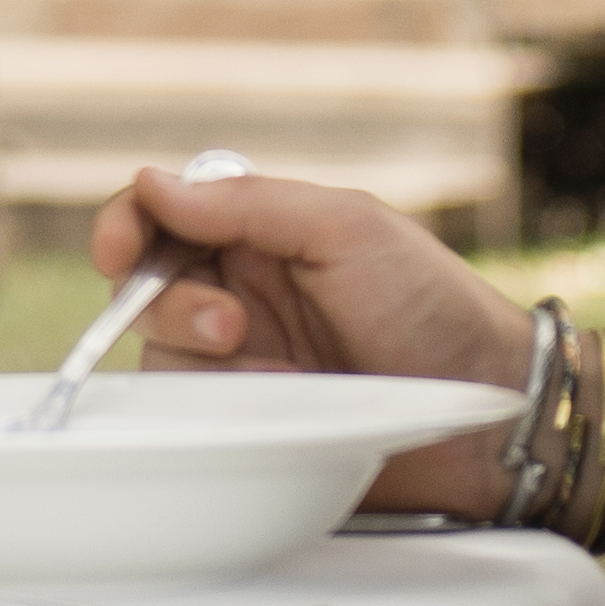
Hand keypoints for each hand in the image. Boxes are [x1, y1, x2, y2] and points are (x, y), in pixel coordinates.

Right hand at [89, 163, 531, 519]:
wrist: (485, 407)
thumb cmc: (433, 305)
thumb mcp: (346, 228)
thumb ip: (245, 204)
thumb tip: (150, 183)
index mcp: (261, 230)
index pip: (165, 213)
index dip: (129, 225)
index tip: (119, 250)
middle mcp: (242, 290)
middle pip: (146, 284)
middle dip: (168, 300)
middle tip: (230, 325)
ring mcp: (243, 360)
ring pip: (161, 350)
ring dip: (199, 356)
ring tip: (268, 367)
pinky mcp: (250, 421)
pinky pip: (192, 411)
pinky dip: (218, 406)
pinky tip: (276, 403)